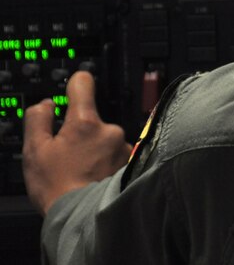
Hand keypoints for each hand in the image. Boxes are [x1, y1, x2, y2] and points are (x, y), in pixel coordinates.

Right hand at [22, 71, 131, 214]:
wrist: (83, 217)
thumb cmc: (58, 187)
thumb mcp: (35, 151)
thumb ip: (38, 120)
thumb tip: (47, 104)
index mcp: (85, 122)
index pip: (83, 84)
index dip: (75, 84)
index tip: (73, 88)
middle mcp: (110, 129)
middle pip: (92, 119)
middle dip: (81, 133)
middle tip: (68, 155)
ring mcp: (123, 146)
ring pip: (105, 138)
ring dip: (95, 148)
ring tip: (82, 171)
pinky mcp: (131, 161)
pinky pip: (116, 153)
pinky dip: (106, 161)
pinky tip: (95, 176)